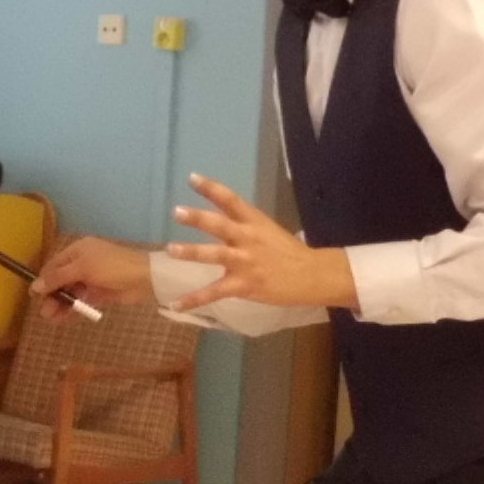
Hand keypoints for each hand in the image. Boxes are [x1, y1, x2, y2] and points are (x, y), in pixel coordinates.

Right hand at [31, 236, 154, 318]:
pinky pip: (81, 301)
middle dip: (52, 296)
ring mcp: (91, 278)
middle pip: (60, 280)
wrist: (144, 278)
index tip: (35, 296)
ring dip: (61, 304)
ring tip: (52, 319)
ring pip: (70, 292)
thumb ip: (58, 278)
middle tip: (45, 312)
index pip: (54, 265)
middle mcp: (82, 263)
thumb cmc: (112, 267)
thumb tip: (36, 286)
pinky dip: (73, 309)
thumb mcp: (83, 268)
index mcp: (77, 250)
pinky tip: (64, 319)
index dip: (44, 280)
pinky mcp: (99, 293)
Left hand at [166, 174, 357, 310]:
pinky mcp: (243, 285)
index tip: (191, 178)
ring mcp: (245, 262)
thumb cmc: (289, 253)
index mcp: (254, 221)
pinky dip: (193, 300)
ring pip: (215, 254)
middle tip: (177, 212)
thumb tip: (223, 220)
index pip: (231, 199)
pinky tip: (174, 305)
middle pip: (220, 224)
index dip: (211, 188)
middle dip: (198, 218)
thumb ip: (246, 226)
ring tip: (171, 249)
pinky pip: (214, 293)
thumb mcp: (269, 230)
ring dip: (191, 251)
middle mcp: (248, 238)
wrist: (313, 276)